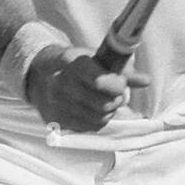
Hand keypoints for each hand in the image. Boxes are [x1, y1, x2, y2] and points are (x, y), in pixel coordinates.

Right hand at [25, 46, 151, 132]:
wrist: (38, 75)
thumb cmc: (73, 63)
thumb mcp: (93, 57)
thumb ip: (121, 69)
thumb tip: (146, 81)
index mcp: (71, 63)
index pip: (99, 81)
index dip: (117, 85)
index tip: (122, 84)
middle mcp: (60, 86)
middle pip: (102, 104)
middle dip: (116, 99)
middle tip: (117, 93)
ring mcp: (57, 106)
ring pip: (99, 118)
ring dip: (109, 110)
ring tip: (106, 100)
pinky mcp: (57, 121)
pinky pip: (89, 126)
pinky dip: (98, 119)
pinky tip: (93, 108)